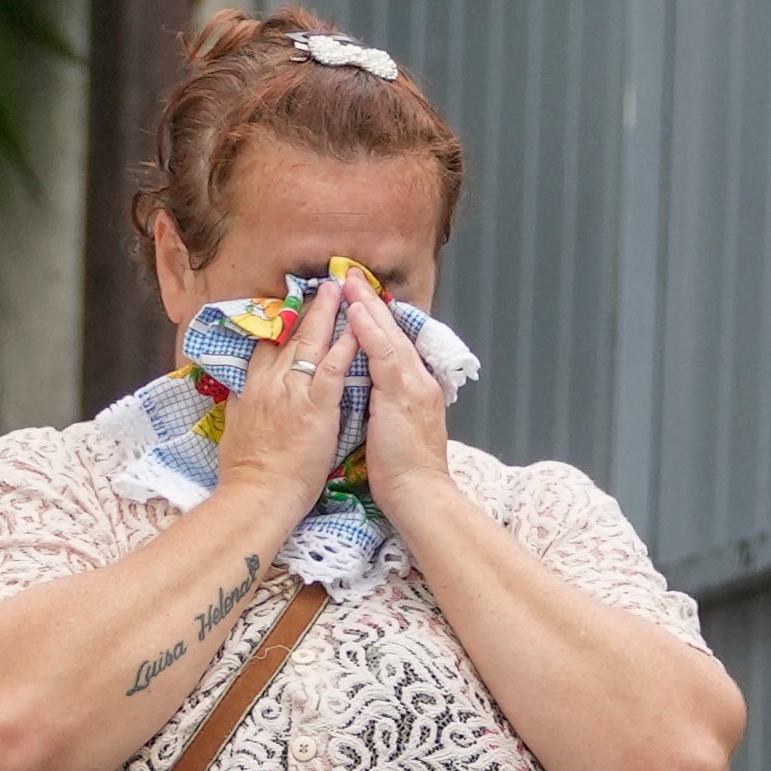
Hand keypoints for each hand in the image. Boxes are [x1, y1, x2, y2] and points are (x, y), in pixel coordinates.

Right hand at [209, 274, 353, 512]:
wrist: (257, 497)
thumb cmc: (245, 474)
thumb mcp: (234, 432)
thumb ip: (241, 409)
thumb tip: (239, 398)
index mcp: (251, 390)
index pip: (266, 347)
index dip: (280, 326)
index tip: (291, 309)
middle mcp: (270, 383)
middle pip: (289, 336)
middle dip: (307, 308)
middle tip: (321, 285)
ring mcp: (293, 392)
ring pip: (311, 342)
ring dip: (327, 313)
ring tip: (340, 289)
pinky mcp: (316, 405)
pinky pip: (333, 367)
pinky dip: (346, 345)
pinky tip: (357, 327)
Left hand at [341, 282, 451, 500]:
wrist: (420, 495)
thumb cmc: (403, 473)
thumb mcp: (393, 431)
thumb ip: (385, 406)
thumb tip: (367, 394)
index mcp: (416, 389)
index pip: (394, 346)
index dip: (377, 321)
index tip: (360, 299)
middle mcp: (418, 380)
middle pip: (393, 332)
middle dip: (372, 302)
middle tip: (353, 275)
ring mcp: (413, 384)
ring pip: (388, 336)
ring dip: (368, 306)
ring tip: (350, 281)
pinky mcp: (402, 394)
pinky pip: (383, 353)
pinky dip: (370, 330)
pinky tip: (355, 311)